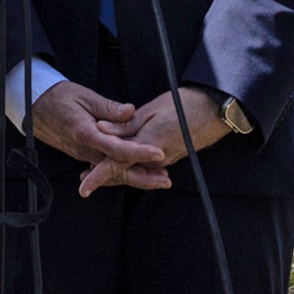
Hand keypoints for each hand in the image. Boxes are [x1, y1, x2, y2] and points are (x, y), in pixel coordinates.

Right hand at [17, 79, 169, 192]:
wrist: (33, 105)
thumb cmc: (58, 97)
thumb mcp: (84, 96)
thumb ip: (108, 108)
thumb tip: (130, 111)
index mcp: (85, 133)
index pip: (116, 148)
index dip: (139, 152)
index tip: (158, 152)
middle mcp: (84, 149)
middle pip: (117, 169)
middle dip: (143, 177)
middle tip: (165, 180)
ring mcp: (82, 154)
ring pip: (112, 171)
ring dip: (135, 176)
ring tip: (158, 179)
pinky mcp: (82, 154)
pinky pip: (104, 167)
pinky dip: (122, 172)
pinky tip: (137, 172)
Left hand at [77, 89, 230, 196]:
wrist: (210, 112)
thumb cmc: (181, 106)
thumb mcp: (149, 111)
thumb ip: (125, 124)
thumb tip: (100, 128)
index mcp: (148, 146)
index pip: (117, 165)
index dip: (98, 176)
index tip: (84, 188)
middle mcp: (155, 160)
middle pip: (124, 173)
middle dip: (103, 177)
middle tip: (83, 181)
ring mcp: (163, 161)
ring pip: (133, 171)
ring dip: (115, 172)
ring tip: (93, 172)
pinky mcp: (167, 159)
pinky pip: (144, 167)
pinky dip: (130, 166)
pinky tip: (120, 161)